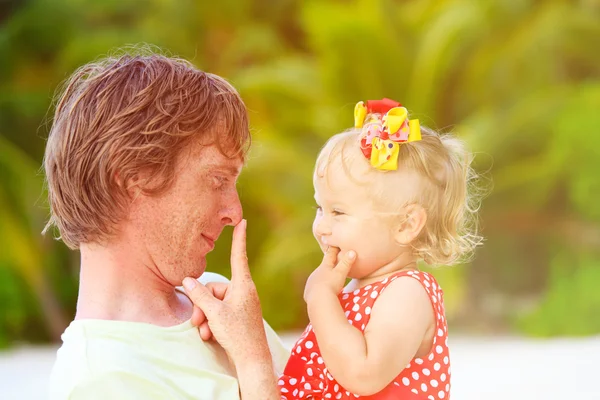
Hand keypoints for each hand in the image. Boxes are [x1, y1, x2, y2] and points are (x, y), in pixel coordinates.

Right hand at [182, 220, 270, 364]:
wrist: (251, 360)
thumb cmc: (237, 334)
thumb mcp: (214, 313)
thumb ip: (199, 296)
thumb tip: (188, 280)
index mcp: (242, 285)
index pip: (238, 256)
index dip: (238, 238)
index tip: (242, 221)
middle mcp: (243, 291)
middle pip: (214, 288)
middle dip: (201, 305)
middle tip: (196, 321)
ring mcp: (241, 304)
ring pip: (213, 302)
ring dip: (204, 317)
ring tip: (204, 331)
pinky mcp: (237, 316)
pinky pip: (219, 312)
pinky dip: (211, 323)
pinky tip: (209, 336)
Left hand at [304, 247, 356, 303]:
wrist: (318, 300)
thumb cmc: (331, 284)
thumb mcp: (341, 273)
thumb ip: (346, 263)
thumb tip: (353, 251)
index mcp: (324, 266)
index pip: (329, 255)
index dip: (332, 249)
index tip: (333, 243)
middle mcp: (315, 273)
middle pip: (322, 267)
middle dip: (327, 264)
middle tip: (330, 261)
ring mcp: (310, 283)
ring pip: (317, 278)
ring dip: (321, 278)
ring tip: (325, 279)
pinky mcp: (308, 292)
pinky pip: (313, 290)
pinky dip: (317, 290)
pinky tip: (318, 293)